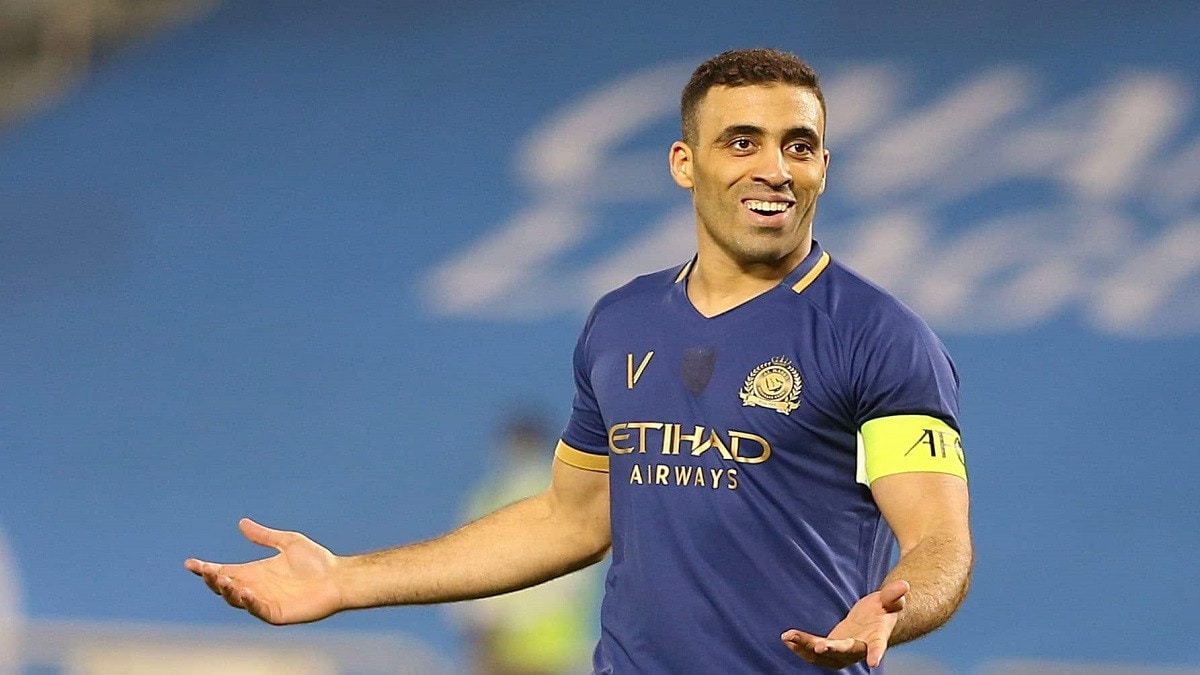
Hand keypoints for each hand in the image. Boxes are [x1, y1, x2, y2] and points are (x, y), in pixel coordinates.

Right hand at [184, 518, 343, 624]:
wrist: (338, 576)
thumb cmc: (317, 561)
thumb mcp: (287, 542)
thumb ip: (264, 536)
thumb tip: (242, 523)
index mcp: (255, 572)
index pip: (225, 571)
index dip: (206, 569)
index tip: (190, 563)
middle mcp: (256, 588)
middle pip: (225, 588)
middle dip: (214, 580)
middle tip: (208, 572)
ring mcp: (264, 602)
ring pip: (237, 600)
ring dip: (228, 591)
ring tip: (224, 580)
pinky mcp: (276, 613)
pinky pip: (257, 610)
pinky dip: (249, 602)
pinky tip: (244, 592)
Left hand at [780, 579, 908, 669]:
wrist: (872, 623)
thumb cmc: (882, 610)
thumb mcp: (889, 600)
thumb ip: (894, 595)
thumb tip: (905, 584)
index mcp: (876, 637)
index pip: (878, 646)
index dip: (876, 653)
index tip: (874, 663)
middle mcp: (858, 649)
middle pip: (844, 652)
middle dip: (831, 650)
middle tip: (817, 646)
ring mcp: (842, 652)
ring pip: (824, 655)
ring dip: (806, 647)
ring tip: (788, 636)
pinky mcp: (830, 650)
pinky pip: (813, 653)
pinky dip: (800, 647)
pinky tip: (787, 638)